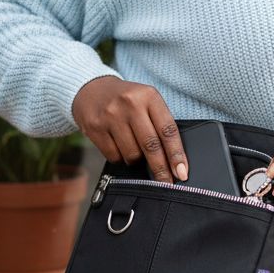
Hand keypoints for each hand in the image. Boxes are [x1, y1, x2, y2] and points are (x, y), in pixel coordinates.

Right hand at [72, 77, 187, 182]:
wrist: (92, 89)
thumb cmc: (127, 100)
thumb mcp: (147, 101)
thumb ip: (159, 124)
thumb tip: (173, 161)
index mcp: (149, 96)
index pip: (168, 130)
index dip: (176, 155)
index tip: (182, 173)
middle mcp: (130, 104)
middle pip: (151, 146)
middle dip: (161, 169)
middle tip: (167, 183)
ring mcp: (111, 116)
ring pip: (132, 154)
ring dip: (136, 159)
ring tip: (133, 147)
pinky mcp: (95, 127)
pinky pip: (114, 156)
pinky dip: (120, 157)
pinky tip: (118, 145)